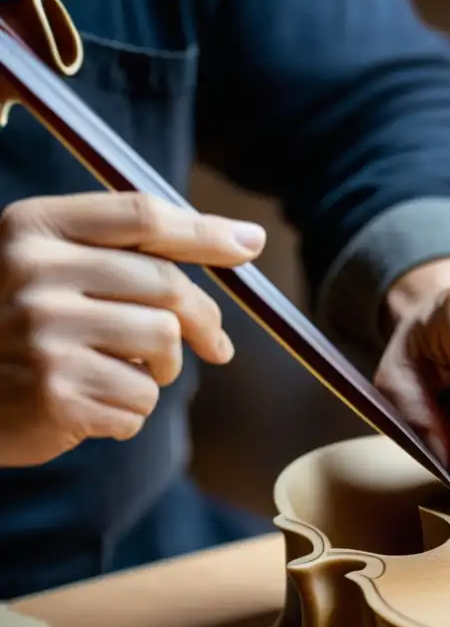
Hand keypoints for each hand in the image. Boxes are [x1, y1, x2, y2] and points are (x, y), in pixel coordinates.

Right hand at [0, 192, 264, 466]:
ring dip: (163, 369)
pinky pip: (142, 399)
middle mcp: (32, 272)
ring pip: (164, 344)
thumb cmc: (22, 330)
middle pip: (167, 285)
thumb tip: (245, 240)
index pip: (140, 216)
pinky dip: (133, 410)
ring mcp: (42, 332)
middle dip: (204, 321)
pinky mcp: (56, 391)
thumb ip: (127, 253)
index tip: (250, 244)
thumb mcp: (51, 270)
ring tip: (128, 373)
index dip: (205, 230)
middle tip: (216, 344)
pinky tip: (93, 407)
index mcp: (31, 228)